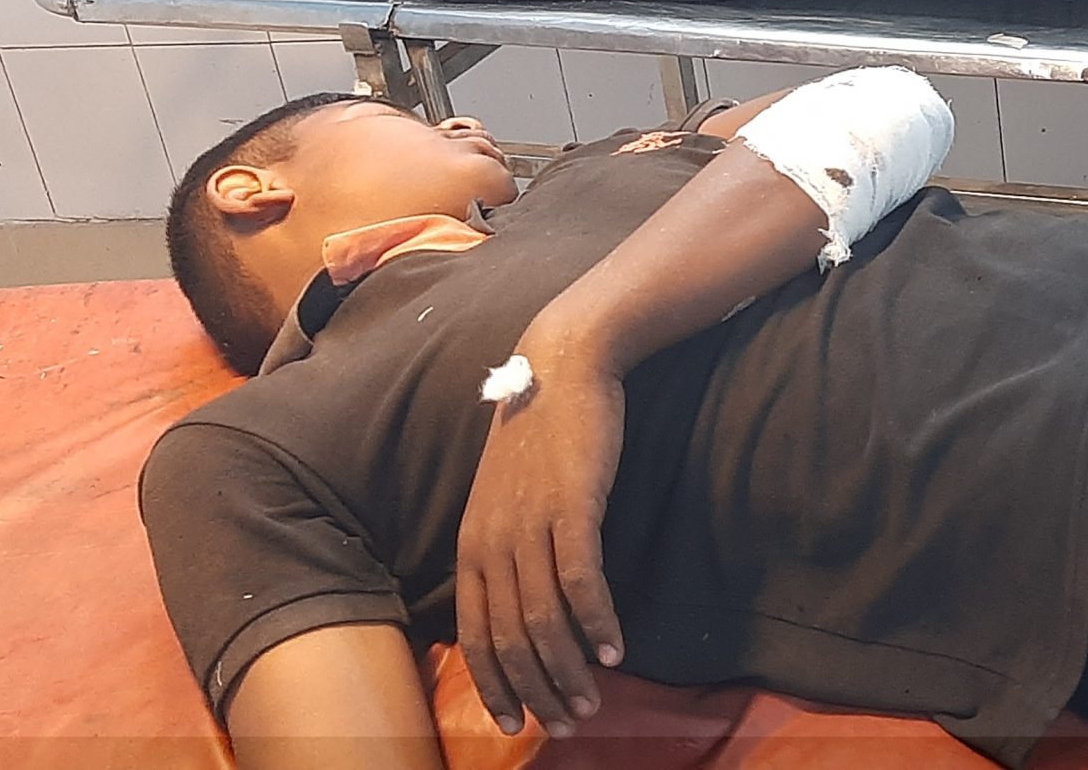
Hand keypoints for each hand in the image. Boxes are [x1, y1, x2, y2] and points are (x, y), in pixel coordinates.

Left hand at [454, 336, 627, 739]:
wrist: (562, 365)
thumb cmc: (540, 431)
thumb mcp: (505, 496)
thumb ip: (507, 547)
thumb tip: (522, 603)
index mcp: (472, 545)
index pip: (474, 635)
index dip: (494, 684)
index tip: (516, 722)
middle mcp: (493, 543)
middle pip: (509, 639)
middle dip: (537, 689)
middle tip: (567, 722)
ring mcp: (531, 526)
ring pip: (544, 620)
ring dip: (569, 669)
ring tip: (593, 699)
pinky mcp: (573, 508)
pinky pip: (582, 582)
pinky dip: (597, 623)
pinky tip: (615, 651)